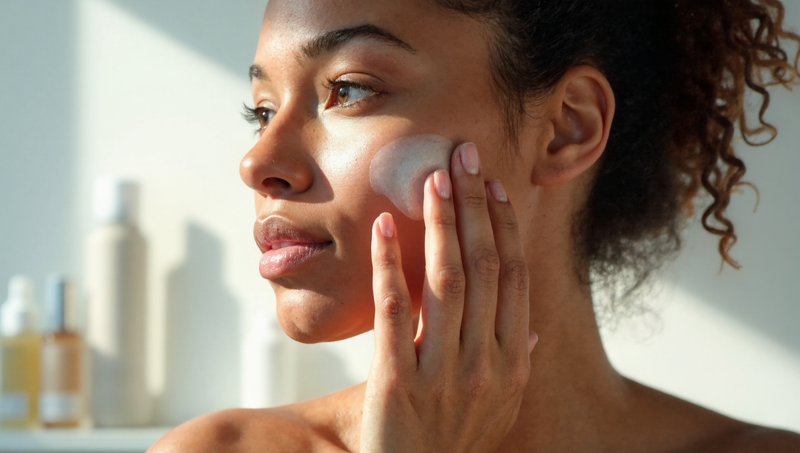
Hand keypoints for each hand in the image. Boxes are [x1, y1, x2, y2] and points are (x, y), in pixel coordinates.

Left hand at [361, 142, 536, 452]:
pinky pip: (394, 311)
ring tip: (432, 177)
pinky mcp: (398, 382)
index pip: (514, 276)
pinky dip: (389, 264)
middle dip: (474, 205)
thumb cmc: (453, 441)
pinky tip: (383, 227)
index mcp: (513, 361)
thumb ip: (512, 360)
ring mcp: (444, 372)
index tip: (493, 185)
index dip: (503, 225)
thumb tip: (530, 324)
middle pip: (484, 265)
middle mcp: (486, 362)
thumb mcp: (497, 406)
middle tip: (462, 156)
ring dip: (440, 221)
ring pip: (446, 279)